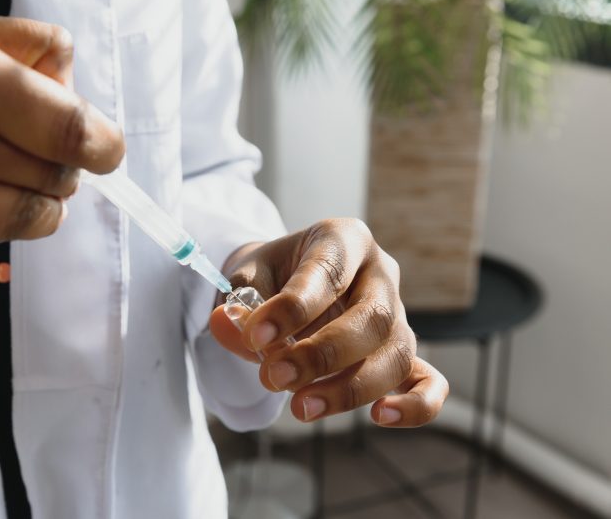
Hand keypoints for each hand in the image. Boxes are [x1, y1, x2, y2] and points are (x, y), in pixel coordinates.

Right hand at [0, 7, 123, 272]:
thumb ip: (8, 45)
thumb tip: (74, 78)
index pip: (63, 125)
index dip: (102, 144)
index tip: (109, 150)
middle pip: (51, 178)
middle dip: (63, 171)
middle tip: (45, 158)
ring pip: (21, 220)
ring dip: (34, 204)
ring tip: (8, 180)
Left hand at [209, 218, 448, 427]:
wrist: (287, 284)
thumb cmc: (272, 277)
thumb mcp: (248, 277)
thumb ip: (240, 301)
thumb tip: (227, 323)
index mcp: (344, 240)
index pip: (327, 272)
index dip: (292, 308)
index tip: (254, 337)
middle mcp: (381, 274)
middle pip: (372, 317)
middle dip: (322, 354)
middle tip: (273, 377)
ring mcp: (400, 314)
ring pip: (397, 354)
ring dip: (350, 388)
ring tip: (300, 409)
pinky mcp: (405, 354)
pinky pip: (429, 382)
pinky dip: (415, 405)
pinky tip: (380, 417)